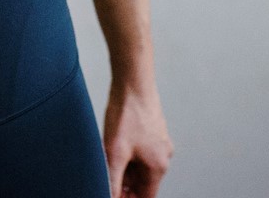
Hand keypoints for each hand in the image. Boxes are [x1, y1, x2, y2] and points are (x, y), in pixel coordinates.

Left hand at [104, 80, 173, 197]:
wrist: (133, 82)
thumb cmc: (127, 114)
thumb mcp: (114, 153)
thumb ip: (112, 181)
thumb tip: (110, 196)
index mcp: (158, 165)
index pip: (146, 196)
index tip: (114, 196)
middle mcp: (163, 156)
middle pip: (143, 183)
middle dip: (125, 186)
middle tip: (105, 181)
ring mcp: (159, 143)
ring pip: (141, 167)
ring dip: (125, 170)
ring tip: (106, 162)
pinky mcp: (152, 132)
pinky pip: (141, 153)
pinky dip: (128, 157)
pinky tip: (112, 149)